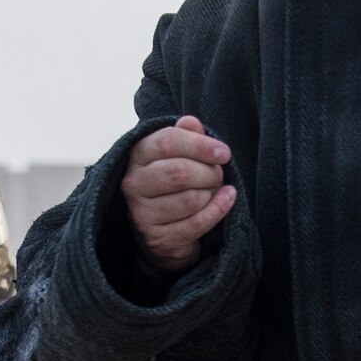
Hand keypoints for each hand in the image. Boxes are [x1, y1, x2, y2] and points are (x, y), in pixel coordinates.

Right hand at [120, 116, 236, 275]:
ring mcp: (142, 214)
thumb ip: (185, 136)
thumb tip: (191, 122)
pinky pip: (196, 223)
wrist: (163, 231)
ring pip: (190, 199)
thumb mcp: (178, 155)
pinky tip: (226, 199)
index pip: (167, 141)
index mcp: (137, 155)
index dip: (200, 145)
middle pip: (180, 172)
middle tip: (218, 174)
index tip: (223, 152)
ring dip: (211, 193)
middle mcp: (133, 184)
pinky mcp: (156, 238)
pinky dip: (218, 210)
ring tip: (213, 190)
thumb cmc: (173, 184)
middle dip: (209, 172)